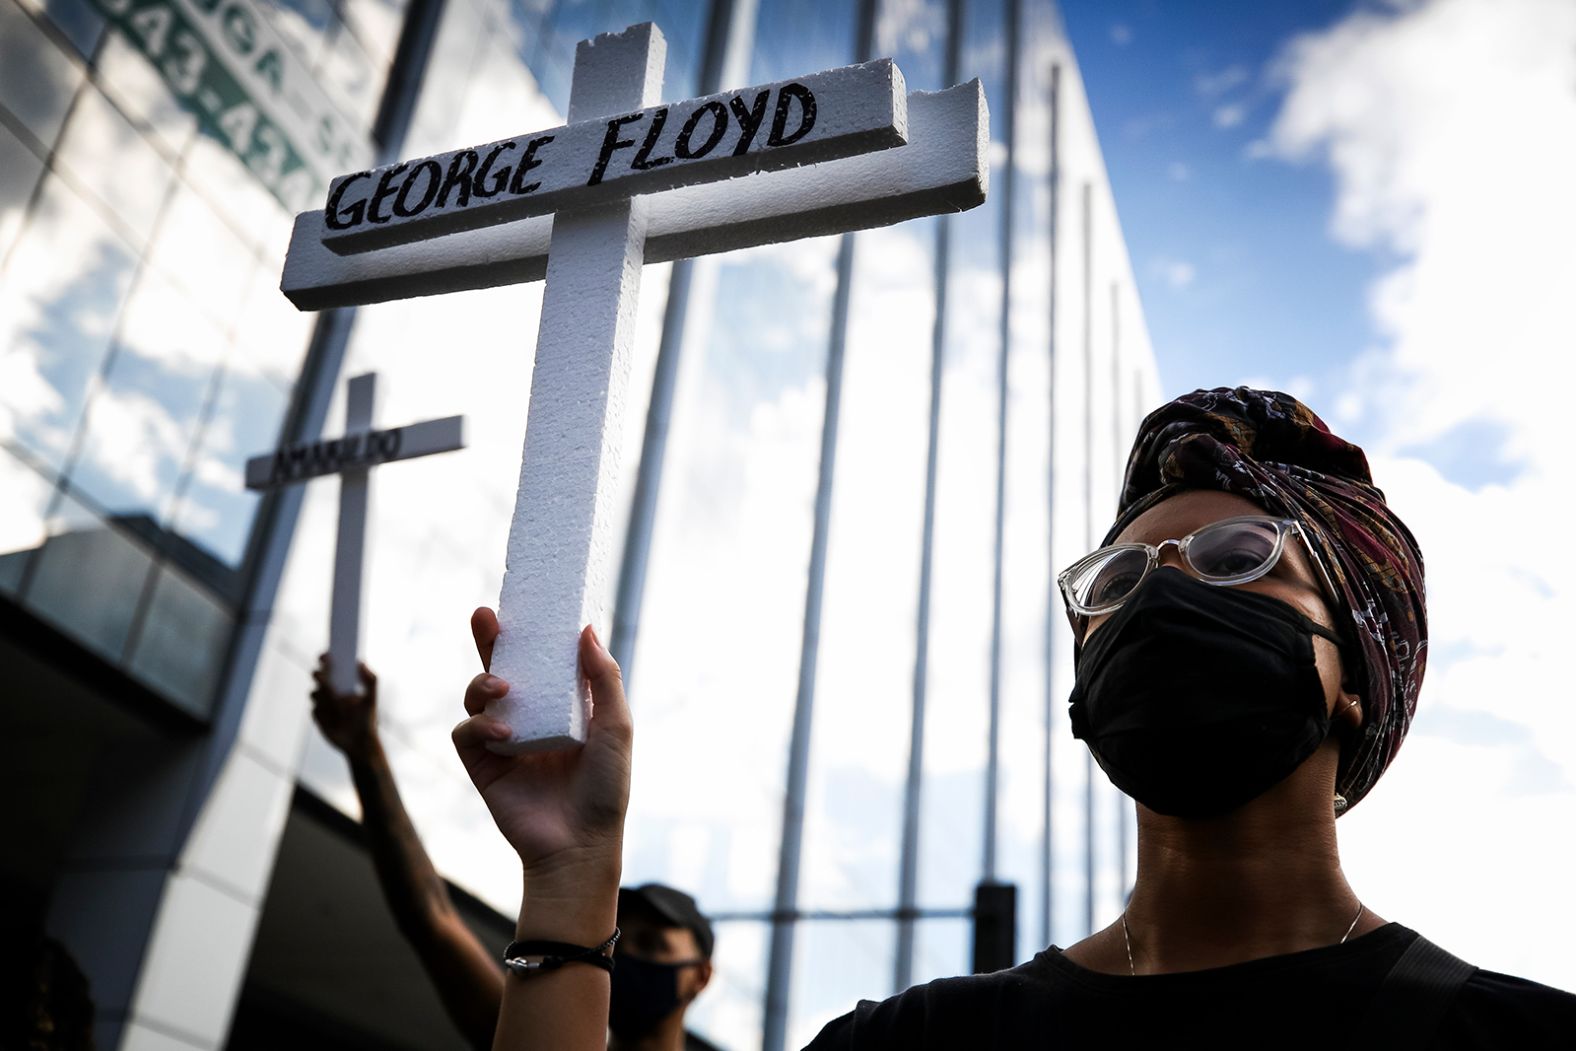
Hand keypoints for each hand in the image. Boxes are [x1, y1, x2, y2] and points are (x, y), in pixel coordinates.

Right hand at [312, 655, 379, 762]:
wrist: (359, 742)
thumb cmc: (367, 719)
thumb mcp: (372, 699)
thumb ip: (370, 680)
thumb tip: (361, 662)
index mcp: (341, 682)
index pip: (330, 665)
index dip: (326, 658)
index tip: (328, 655)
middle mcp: (329, 690)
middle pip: (318, 676)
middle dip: (320, 674)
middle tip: (325, 675)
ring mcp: (321, 703)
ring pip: (314, 693)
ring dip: (323, 695)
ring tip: (336, 702)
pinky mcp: (317, 716)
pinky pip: (315, 710)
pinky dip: (322, 711)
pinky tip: (333, 718)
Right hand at [451, 609, 632, 885]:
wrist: (580, 844)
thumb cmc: (606, 789)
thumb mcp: (616, 726)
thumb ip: (603, 678)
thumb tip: (586, 629)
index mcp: (562, 707)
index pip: (541, 661)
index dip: (531, 633)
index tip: (525, 602)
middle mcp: (531, 719)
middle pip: (502, 668)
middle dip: (489, 639)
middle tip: (485, 614)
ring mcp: (504, 741)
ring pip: (477, 695)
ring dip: (483, 683)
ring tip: (502, 688)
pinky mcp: (483, 766)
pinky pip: (466, 733)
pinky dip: (479, 725)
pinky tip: (505, 735)